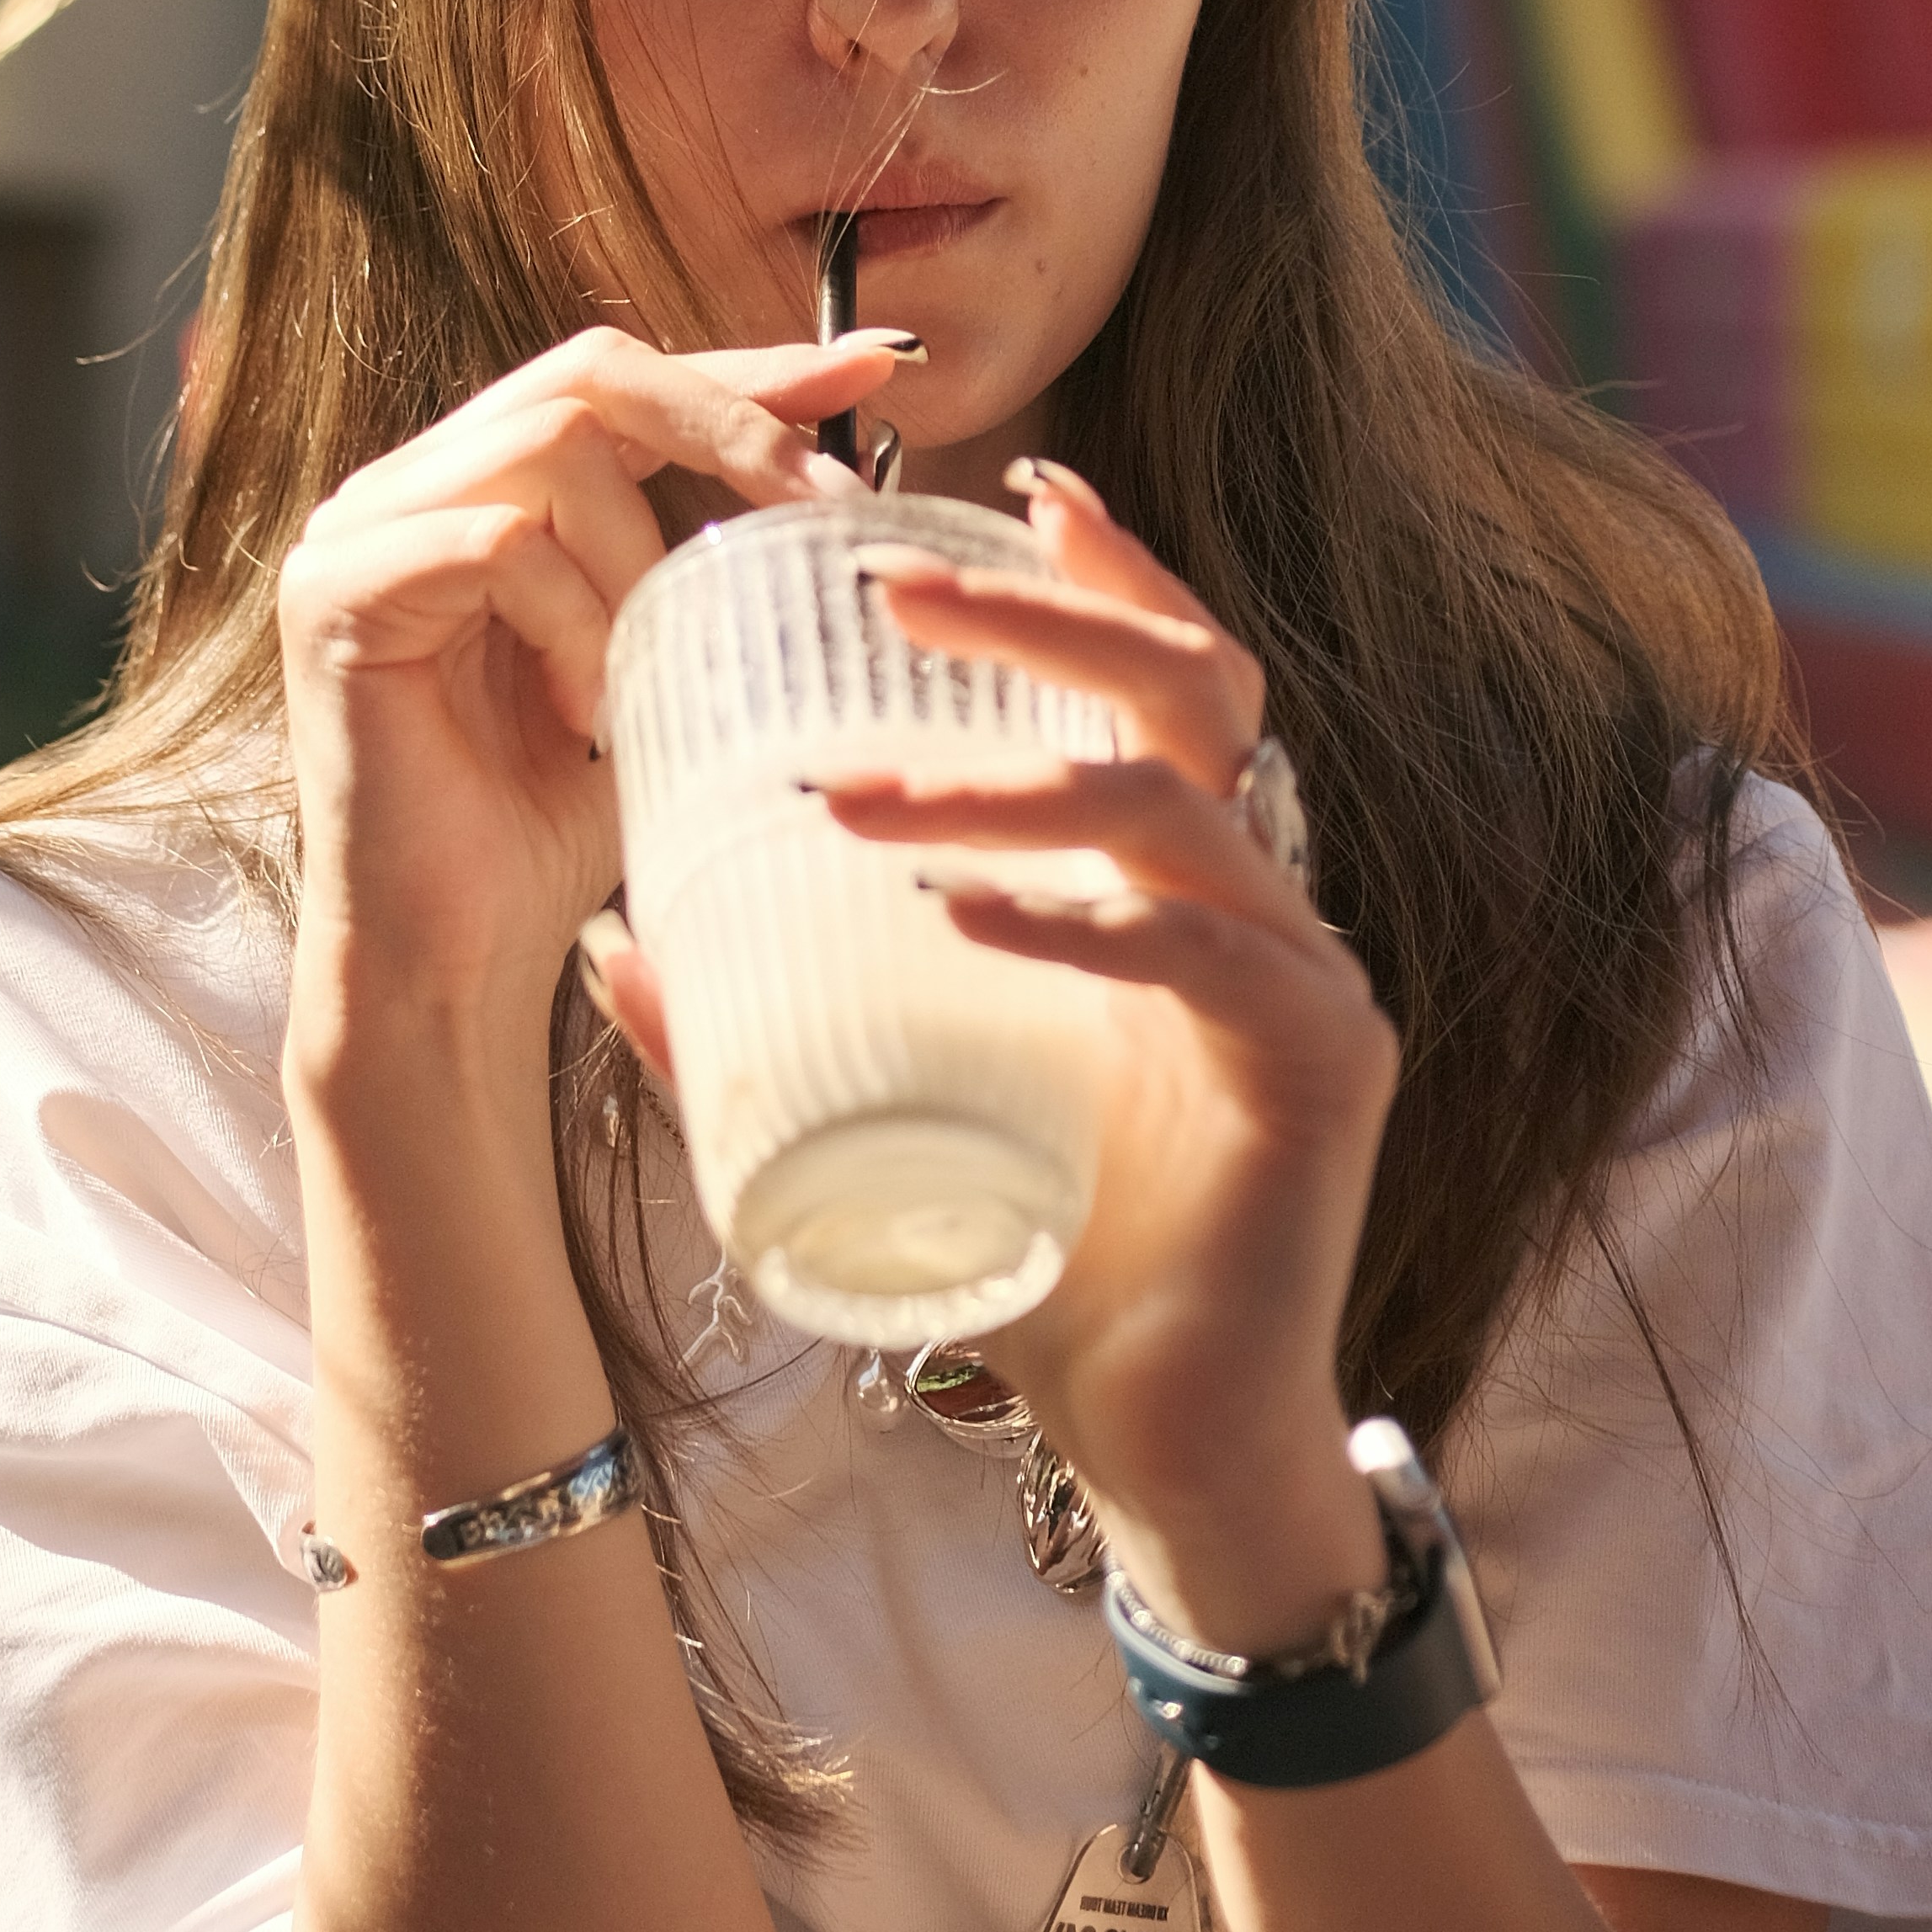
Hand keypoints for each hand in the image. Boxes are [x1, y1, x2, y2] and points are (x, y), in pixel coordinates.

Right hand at [278, 328, 914, 1073]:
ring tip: (646, 679)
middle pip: (588, 376)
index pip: (621, 383)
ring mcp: (356, 532)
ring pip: (553, 450)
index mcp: (478, 489)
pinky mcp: (335, 593)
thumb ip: (711, 551)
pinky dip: (572, 620)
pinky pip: (498, 541)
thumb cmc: (558, 829)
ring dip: (642, 562)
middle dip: (729, 425)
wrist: (461, 962)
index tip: (871, 368)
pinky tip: (583, 712)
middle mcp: (405, 487)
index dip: (745, 370)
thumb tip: (844, 452)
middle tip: (827, 500)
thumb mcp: (665, 661)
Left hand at [596, 464, 1397, 1648]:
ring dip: (1005, 783)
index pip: (1176, 682)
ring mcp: (1308, 982)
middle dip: (1049, 618)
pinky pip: (1205, 961)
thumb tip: (609, 942)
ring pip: (1174, 814)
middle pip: (1195, 693)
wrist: (1174, 1445)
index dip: (1111, 574)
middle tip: (894, 585)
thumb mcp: (902, 1109)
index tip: (1013, 487)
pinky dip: (1074, 928)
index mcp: (1195, 886)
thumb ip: (767, 1030)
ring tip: (853, 797)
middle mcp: (1270, 906)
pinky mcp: (1322, 1073)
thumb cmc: (1051, 1267)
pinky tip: (966, 915)